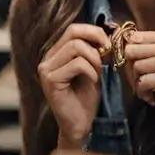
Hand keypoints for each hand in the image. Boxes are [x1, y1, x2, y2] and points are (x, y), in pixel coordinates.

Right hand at [37, 23, 109, 146]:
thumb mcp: (93, 68)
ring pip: (76, 48)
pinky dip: (91, 71)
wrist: (81, 125)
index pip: (73, 29)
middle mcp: (47, 59)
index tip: (108, 44)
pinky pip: (77, 64)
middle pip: (73, 34)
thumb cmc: (86, 98)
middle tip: (107, 56)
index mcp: (55, 54)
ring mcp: (46, 70)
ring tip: (98, 73)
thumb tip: (107, 30)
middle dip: (96, 43)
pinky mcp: (51, 81)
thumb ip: (94, 50)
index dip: (93, 31)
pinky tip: (93, 82)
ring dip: (95, 60)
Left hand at [124, 31, 154, 136]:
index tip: (139, 68)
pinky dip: (143, 93)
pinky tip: (153, 98)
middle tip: (141, 82)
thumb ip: (147, 51)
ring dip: (138, 84)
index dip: (131, 55)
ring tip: (150, 91)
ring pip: (136, 66)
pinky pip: (142, 82)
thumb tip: (125, 42)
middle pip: (132, 50)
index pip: (136, 37)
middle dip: (131, 70)